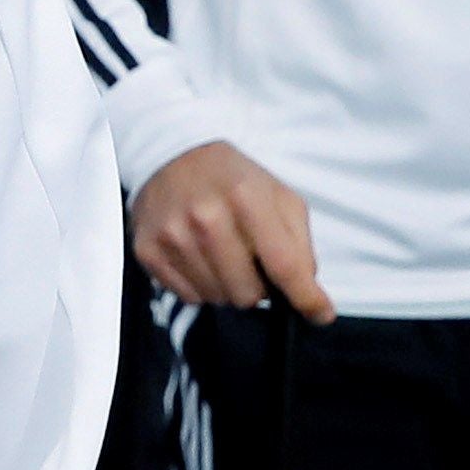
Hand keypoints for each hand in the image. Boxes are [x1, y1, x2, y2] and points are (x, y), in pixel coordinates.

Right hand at [132, 141, 328, 317]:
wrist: (171, 154)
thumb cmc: (233, 179)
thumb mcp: (278, 195)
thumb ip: (299, 242)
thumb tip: (308, 291)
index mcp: (246, 197)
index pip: (283, 265)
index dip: (306, 298)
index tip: (321, 314)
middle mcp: (207, 217)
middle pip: (248, 294)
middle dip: (257, 286)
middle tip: (251, 262)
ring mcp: (174, 236)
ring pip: (218, 298)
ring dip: (228, 286)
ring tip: (223, 254)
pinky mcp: (149, 251)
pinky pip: (189, 297)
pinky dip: (201, 285)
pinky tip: (199, 257)